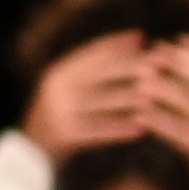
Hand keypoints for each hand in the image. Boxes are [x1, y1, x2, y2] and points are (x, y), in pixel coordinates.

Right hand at [24, 32, 158, 158]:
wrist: (32, 153)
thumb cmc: (65, 116)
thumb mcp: (72, 89)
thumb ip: (95, 70)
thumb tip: (135, 41)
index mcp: (60, 72)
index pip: (90, 52)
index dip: (115, 43)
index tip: (141, 36)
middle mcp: (57, 88)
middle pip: (98, 73)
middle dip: (128, 67)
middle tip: (156, 65)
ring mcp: (59, 111)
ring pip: (101, 101)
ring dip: (128, 99)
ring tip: (154, 98)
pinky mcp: (64, 134)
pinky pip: (97, 130)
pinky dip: (120, 130)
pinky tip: (141, 131)